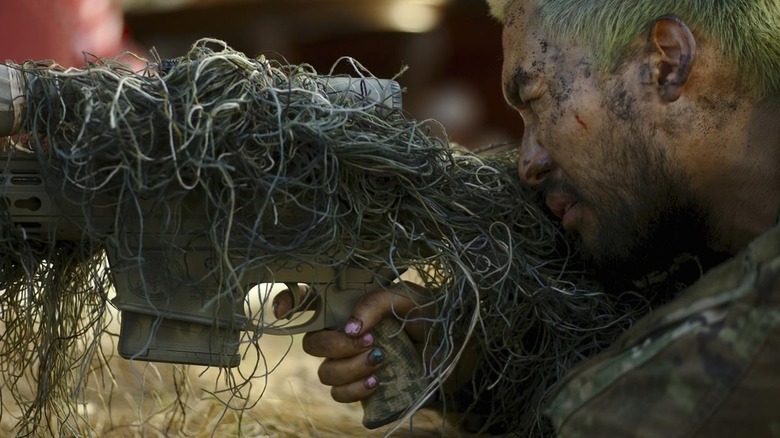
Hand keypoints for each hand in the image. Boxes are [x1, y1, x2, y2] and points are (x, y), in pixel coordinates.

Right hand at [273, 281, 430, 402]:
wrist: (455, 347)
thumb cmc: (430, 315)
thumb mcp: (407, 298)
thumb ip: (376, 302)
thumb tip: (350, 326)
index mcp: (350, 305)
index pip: (308, 301)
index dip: (289, 302)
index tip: (283, 312)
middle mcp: (344, 333)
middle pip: (312, 343)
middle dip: (336, 344)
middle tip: (368, 340)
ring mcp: (350, 361)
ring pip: (325, 372)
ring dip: (350, 367)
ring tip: (381, 359)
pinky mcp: (361, 386)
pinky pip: (339, 395)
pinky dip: (355, 389)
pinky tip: (377, 380)